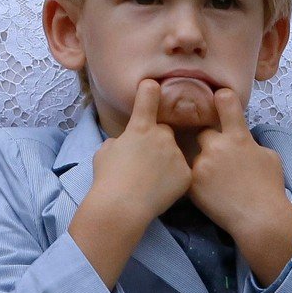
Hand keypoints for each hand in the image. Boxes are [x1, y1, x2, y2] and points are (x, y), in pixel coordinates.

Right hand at [91, 80, 191, 228]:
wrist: (121, 207)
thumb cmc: (107, 179)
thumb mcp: (105, 152)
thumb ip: (119, 142)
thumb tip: (124, 143)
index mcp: (140, 127)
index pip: (148, 96)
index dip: (150, 89)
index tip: (153, 85)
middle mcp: (162, 135)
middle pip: (163, 132)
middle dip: (157, 142)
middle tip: (144, 163)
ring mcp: (176, 154)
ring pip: (173, 153)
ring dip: (166, 161)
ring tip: (150, 181)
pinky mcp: (186, 174)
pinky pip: (181, 172)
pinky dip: (173, 180)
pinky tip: (160, 191)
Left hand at [189, 89, 291, 283]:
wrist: (260, 219)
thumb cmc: (270, 189)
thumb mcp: (269, 158)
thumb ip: (251, 144)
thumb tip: (244, 140)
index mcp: (238, 137)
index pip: (226, 103)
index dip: (221, 98)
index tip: (217, 96)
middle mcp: (218, 146)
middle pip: (203, 133)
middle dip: (208, 142)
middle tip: (217, 158)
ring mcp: (203, 164)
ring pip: (195, 156)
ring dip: (202, 164)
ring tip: (215, 182)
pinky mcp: (192, 183)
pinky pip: (189, 175)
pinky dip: (196, 182)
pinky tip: (208, 193)